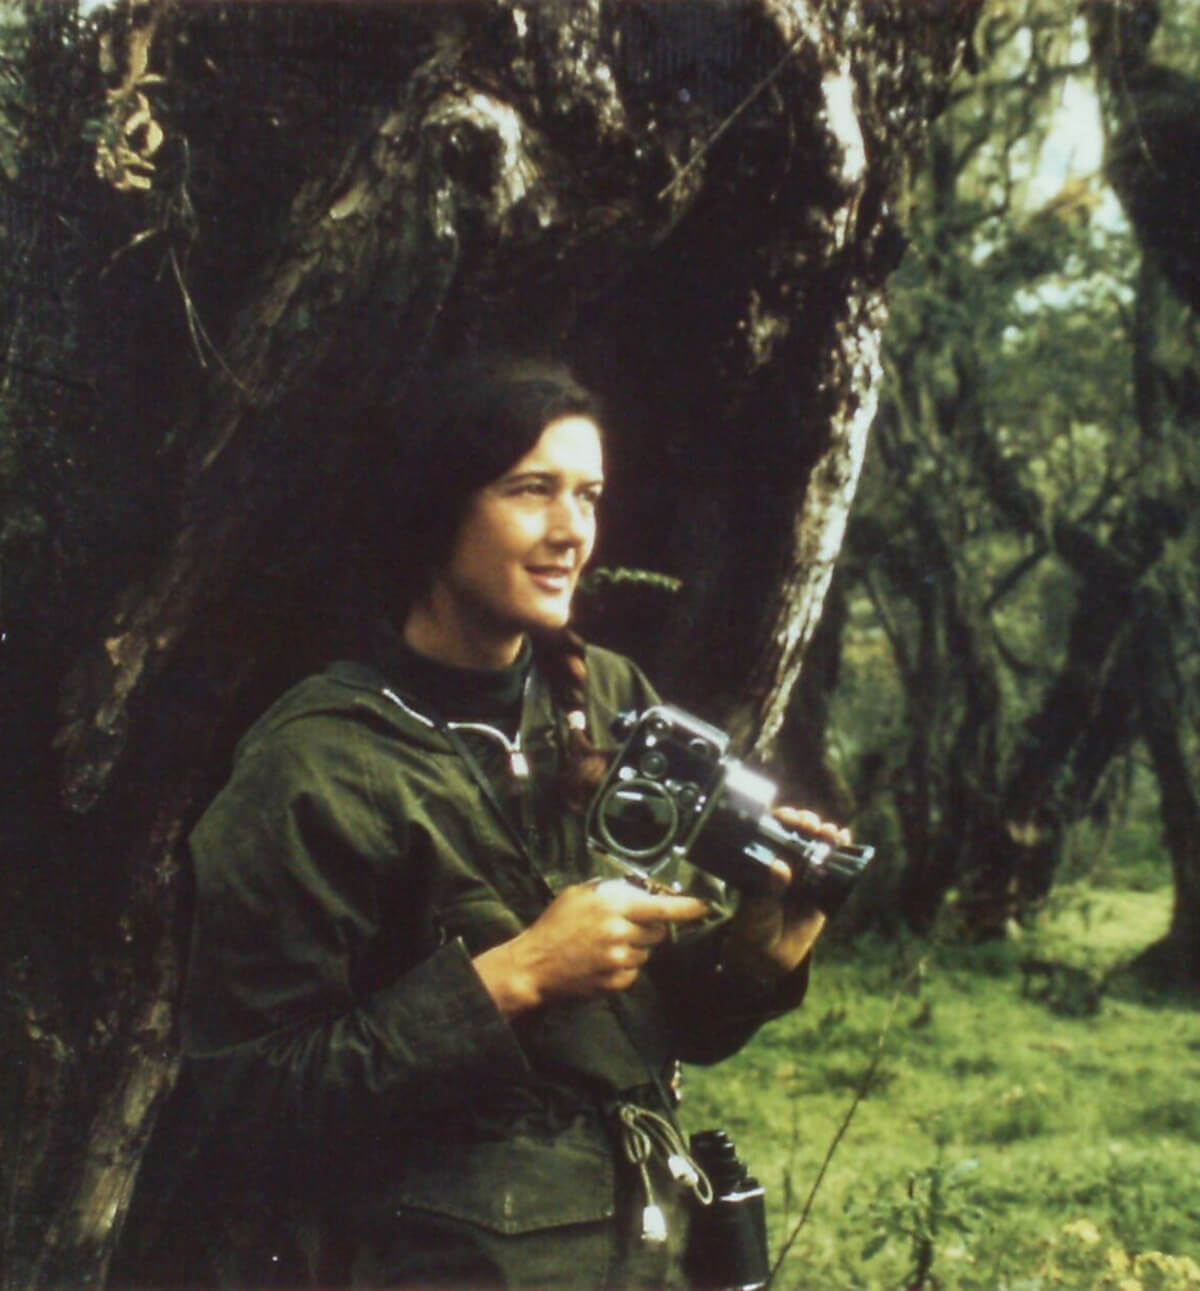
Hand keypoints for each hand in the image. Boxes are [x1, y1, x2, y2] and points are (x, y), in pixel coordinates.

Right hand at [474, 879, 709, 1016]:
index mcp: (613, 906)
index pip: (661, 907)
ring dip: (635, 947)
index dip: (688, 908)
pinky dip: (625, 966)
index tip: (705, 907)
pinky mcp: (616, 982)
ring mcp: (619, 960)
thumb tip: (641, 890)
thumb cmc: (555, 925)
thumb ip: (611, 890)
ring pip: (647, 952)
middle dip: (648, 927)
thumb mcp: (579, 894)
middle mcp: (620, 933)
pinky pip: (635, 971)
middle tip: (624, 925)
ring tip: (605, 944)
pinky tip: (602, 961)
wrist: (535, 965)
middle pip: (658, 931)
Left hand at [722, 807, 849, 981]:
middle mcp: (786, 862)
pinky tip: (845, 837)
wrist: (769, 956)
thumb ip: (768, 889)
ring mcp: (806, 874)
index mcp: (765, 860)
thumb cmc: (754, 926)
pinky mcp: (824, 890)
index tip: (790, 817)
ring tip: (830, 830)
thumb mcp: (757, 908)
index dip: (784, 818)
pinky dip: (843, 851)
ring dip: (826, 833)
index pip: (774, 830)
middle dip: (807, 823)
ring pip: (819, 846)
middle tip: (810, 824)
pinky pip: (835, 868)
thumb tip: (779, 867)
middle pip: (799, 833)